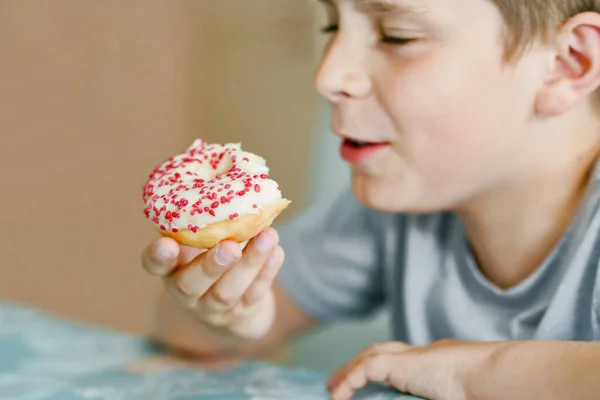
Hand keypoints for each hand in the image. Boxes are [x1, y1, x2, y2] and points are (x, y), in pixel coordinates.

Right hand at [141, 228, 283, 339]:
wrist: (236, 308)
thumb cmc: (214, 258)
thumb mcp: (203, 242)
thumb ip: (208, 220)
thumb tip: (233, 173)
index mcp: (171, 268)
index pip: (154, 265)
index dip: (157, 256)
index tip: (166, 243)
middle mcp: (186, 292)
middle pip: (191, 285)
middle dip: (210, 265)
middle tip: (230, 247)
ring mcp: (213, 309)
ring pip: (227, 292)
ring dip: (249, 263)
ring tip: (267, 236)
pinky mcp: (241, 316)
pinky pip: (254, 295)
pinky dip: (267, 272)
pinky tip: (276, 251)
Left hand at [327, 339, 502, 399]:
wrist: (494, 379)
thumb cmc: (484, 392)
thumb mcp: (451, 395)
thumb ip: (437, 394)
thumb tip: (435, 397)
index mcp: (436, 364)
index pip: (403, 362)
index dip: (384, 368)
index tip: (370, 384)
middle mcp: (422, 356)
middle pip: (382, 353)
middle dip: (359, 364)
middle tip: (339, 381)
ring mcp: (413, 356)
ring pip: (371, 356)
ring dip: (349, 370)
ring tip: (332, 388)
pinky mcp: (402, 362)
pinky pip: (365, 370)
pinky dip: (349, 381)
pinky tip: (337, 396)